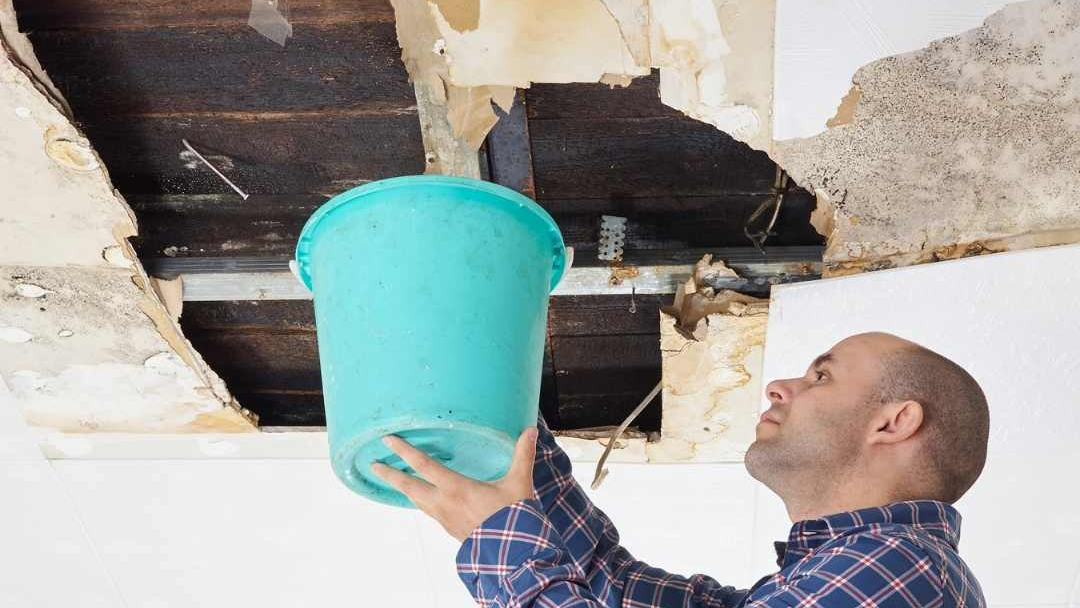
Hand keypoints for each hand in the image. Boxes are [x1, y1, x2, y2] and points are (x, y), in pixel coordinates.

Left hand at [371, 427, 538, 541]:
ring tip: (392, 479)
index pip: (424, 465)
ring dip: (403, 488)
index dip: (405, 451)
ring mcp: (444, 518)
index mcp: (456, 488)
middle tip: (373, 464)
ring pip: (416, 500)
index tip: (388, 440)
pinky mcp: (449, 529)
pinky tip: (422, 499)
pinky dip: (419, 500)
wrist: (512, 554)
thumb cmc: (513, 518)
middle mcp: (444, 503)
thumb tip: (530, 430)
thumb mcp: (519, 483)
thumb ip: (522, 455)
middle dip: (390, 474)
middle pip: (409, 486)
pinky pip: (428, 511)